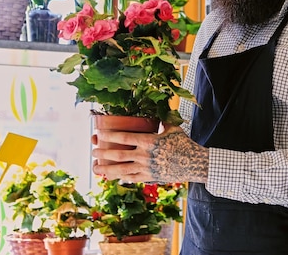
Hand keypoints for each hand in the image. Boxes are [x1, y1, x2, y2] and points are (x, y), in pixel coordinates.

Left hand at [92, 125, 208, 183]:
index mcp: (149, 141)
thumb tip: (155, 107)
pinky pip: (131, 179)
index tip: (98, 134)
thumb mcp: (172, 128)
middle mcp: (145, 156)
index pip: (124, 138)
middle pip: (118, 156)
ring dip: (106, 170)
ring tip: (95, 168)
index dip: (109, 136)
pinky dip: (121, 177)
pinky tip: (113, 176)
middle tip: (93, 152)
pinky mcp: (150, 178)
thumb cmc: (184, 143)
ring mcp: (146, 169)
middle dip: (102, 154)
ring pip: (121, 171)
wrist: (194, 163)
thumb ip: (161, 120)